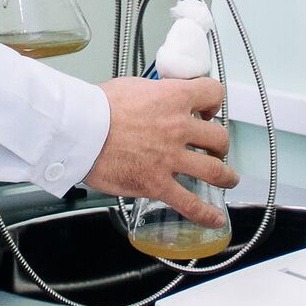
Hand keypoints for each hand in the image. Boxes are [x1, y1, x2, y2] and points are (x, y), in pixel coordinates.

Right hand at [83, 77, 238, 228]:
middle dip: (219, 143)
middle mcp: (178, 128)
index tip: (210, 110)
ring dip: (225, 176)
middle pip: (219, 137)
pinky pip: (190, 203)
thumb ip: (154, 95)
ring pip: (215, 170)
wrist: (79, 130)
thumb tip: (157, 99)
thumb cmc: (96, 108)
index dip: (215, 101)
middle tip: (214, 147)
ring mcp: (170, 159)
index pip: (212, 93)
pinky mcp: (157, 184)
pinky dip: (206, 214)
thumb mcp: (132, 87)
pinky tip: (214, 218)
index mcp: (173, 98)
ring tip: (227, 178)